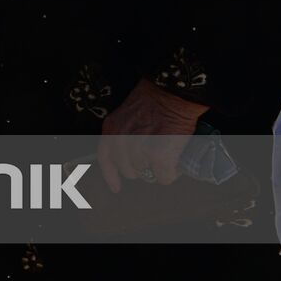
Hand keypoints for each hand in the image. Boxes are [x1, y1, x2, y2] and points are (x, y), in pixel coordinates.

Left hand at [97, 78, 207, 192]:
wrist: (171, 93)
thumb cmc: (153, 100)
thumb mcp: (126, 115)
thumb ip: (123, 134)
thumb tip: (130, 155)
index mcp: (111, 130)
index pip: (105, 159)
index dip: (111, 175)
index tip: (116, 187)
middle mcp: (120, 142)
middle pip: (129, 170)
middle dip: (142, 166)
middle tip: (155, 154)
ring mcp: (138, 151)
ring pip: (147, 174)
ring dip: (158, 167)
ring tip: (167, 151)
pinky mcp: (158, 157)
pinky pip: (164, 177)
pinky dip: (172, 172)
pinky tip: (176, 161)